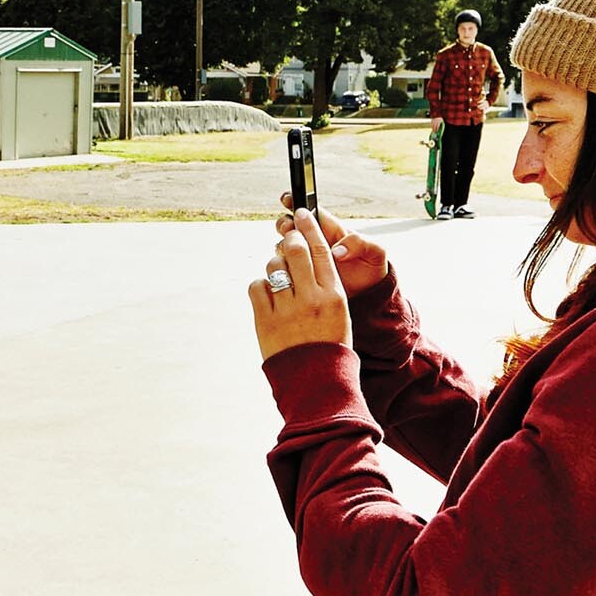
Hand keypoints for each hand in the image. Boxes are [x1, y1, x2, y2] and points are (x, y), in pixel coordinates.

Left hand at [251, 210, 352, 359]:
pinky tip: (267, 296)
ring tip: (279, 278)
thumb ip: (324, 284)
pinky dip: (260, 287)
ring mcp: (287, 310)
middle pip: (296, 251)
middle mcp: (311, 299)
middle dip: (289, 239)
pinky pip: (257, 287)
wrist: (315, 381)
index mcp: (333, 295)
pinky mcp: (265, 321)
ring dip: (274, 265)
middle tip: (287, 237)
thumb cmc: (328, 345)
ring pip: (274, 267)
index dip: (310, 227)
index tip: (303, 213)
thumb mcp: (338, 313)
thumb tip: (304, 254)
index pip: (321, 250)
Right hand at [275, 195, 389, 298]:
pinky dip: (283, 265)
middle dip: (285, 223)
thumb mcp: (375, 252)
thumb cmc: (372, 267)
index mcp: (332, 229)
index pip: (311, 210)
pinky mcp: (303, 274)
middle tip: (289, 228)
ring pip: (286, 244)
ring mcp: (308, 257)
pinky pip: (287, 266)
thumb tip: (337, 250)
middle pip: (292, 224)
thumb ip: (360, 244)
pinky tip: (287, 268)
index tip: (288, 199)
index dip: (297, 202)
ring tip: (288, 249)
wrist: (369, 292)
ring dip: (283, 244)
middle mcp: (316, 241)